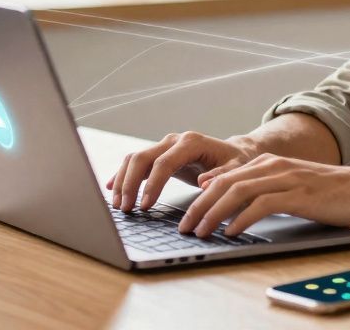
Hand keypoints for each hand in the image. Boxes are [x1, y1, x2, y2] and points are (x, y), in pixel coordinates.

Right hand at [107, 131, 257, 210]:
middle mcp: (174, 140)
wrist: (236, 152)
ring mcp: (165, 146)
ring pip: (135, 159)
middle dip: (130, 183)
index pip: (164, 162)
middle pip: (142, 158)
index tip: (145, 206)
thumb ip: (222, 176)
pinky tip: (112, 188)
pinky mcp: (160, 155)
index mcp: (191, 142)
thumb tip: (204, 184)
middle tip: (125, 208)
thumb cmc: (237, 162)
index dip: (152, 184)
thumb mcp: (237, 170)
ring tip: (119, 205)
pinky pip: (136, 163)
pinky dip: (123, 175)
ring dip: (123, 181)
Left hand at [177, 154, 349, 237]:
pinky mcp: (297, 194)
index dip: (201, 196)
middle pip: (224, 183)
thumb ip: (263, 188)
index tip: (187, 213)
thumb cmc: (330, 191)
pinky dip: (241, 219)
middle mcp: (273, 166)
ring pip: (237, 192)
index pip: (224, 176)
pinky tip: (230, 232)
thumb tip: (232, 203)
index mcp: (269, 162)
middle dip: (199, 206)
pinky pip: (261, 205)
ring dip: (213, 213)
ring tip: (201, 231)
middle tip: (185, 226)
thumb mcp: (291, 184)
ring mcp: (285, 178)